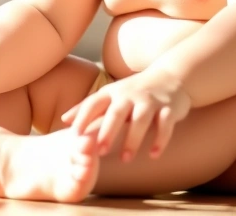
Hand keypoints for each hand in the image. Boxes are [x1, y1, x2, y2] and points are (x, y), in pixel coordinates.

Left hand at [61, 69, 190, 160]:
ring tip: (125, 159)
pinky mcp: (169, 108)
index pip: (94, 103)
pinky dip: (160, 139)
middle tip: (100, 151)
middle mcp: (130, 95)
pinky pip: (164, 124)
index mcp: (112, 92)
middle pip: (117, 112)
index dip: (83, 117)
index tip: (74, 135)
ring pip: (141, 119)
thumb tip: (64, 120)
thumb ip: (88, 108)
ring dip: (133, 139)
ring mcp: (150, 101)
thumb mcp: (110, 95)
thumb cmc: (133, 92)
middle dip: (108, 131)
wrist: (171, 77)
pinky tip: (154, 155)